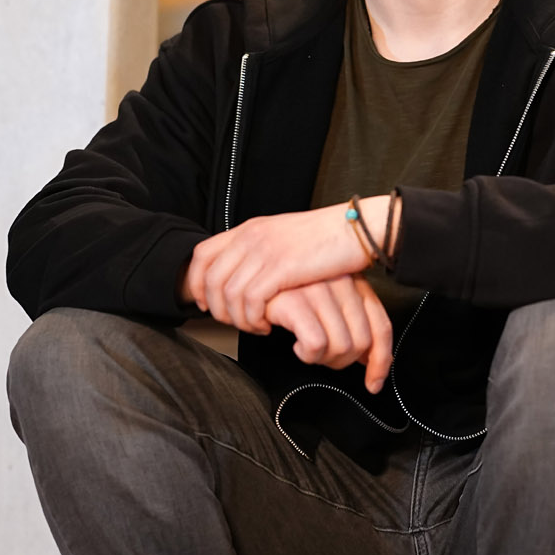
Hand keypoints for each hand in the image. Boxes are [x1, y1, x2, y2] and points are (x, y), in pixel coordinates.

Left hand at [184, 201, 383, 332]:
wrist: (356, 229)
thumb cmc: (328, 238)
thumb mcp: (285, 236)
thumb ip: (262, 249)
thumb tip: (246, 272)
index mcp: (250, 228)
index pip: (202, 254)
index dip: (197, 283)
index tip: (206, 304)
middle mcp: (252, 237)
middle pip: (211, 279)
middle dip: (218, 310)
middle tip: (235, 324)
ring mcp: (265, 251)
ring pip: (229, 295)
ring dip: (239, 319)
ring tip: (257, 326)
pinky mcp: (281, 268)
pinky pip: (251, 301)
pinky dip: (254, 319)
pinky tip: (269, 325)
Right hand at [266, 277, 393, 392]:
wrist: (245, 276)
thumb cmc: (284, 292)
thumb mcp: (324, 302)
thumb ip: (349, 325)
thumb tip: (370, 361)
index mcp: (354, 282)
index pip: (381, 327)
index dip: (381, 362)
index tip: (373, 383)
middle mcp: (341, 282)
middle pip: (361, 343)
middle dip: (341, 362)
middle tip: (320, 358)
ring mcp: (319, 289)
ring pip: (342, 346)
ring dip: (322, 360)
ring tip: (306, 351)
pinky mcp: (295, 300)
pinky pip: (316, 344)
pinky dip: (306, 355)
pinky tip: (295, 345)